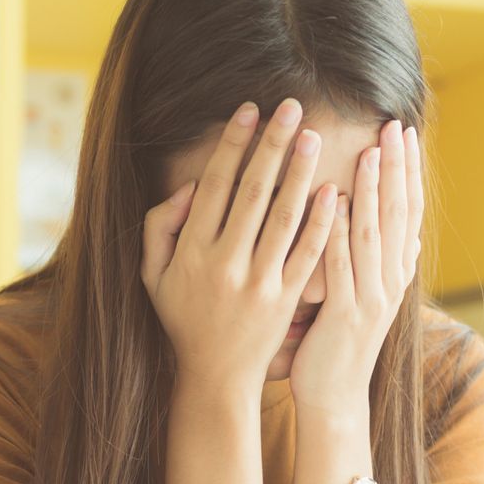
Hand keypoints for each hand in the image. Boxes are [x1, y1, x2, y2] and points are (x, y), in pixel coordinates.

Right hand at [142, 100, 338, 397]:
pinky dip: (320, 223)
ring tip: (311, 136)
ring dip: (299, 173)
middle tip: (290, 107)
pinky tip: (332, 192)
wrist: (215, 375)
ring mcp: (258, 282)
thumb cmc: (183, 317)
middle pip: (253, 192)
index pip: (215, 185)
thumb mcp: (151, 274)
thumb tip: (188, 187)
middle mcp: (224, 263)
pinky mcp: (285, 300)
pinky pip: (307, 255)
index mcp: (191, 251)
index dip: (233, 145)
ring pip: (283, 218)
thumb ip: (159, 227)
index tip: (249, 111)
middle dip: (272, 145)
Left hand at [289, 121, 422, 421]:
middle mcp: (390, 282)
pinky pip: (342, 266)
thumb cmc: (340, 344)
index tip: (405, 132)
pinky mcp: (344, 315)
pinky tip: (332, 202)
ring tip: (369, 152)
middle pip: (398, 215)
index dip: (408, 171)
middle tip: (394, 127)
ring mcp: (370, 299)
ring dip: (372, 191)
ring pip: (374, 235)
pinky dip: (338, 232)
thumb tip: (406, 236)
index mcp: (395, 274)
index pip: (408, 211)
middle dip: (396, 168)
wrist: (334, 398)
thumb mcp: (368, 298)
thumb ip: (383, 265)